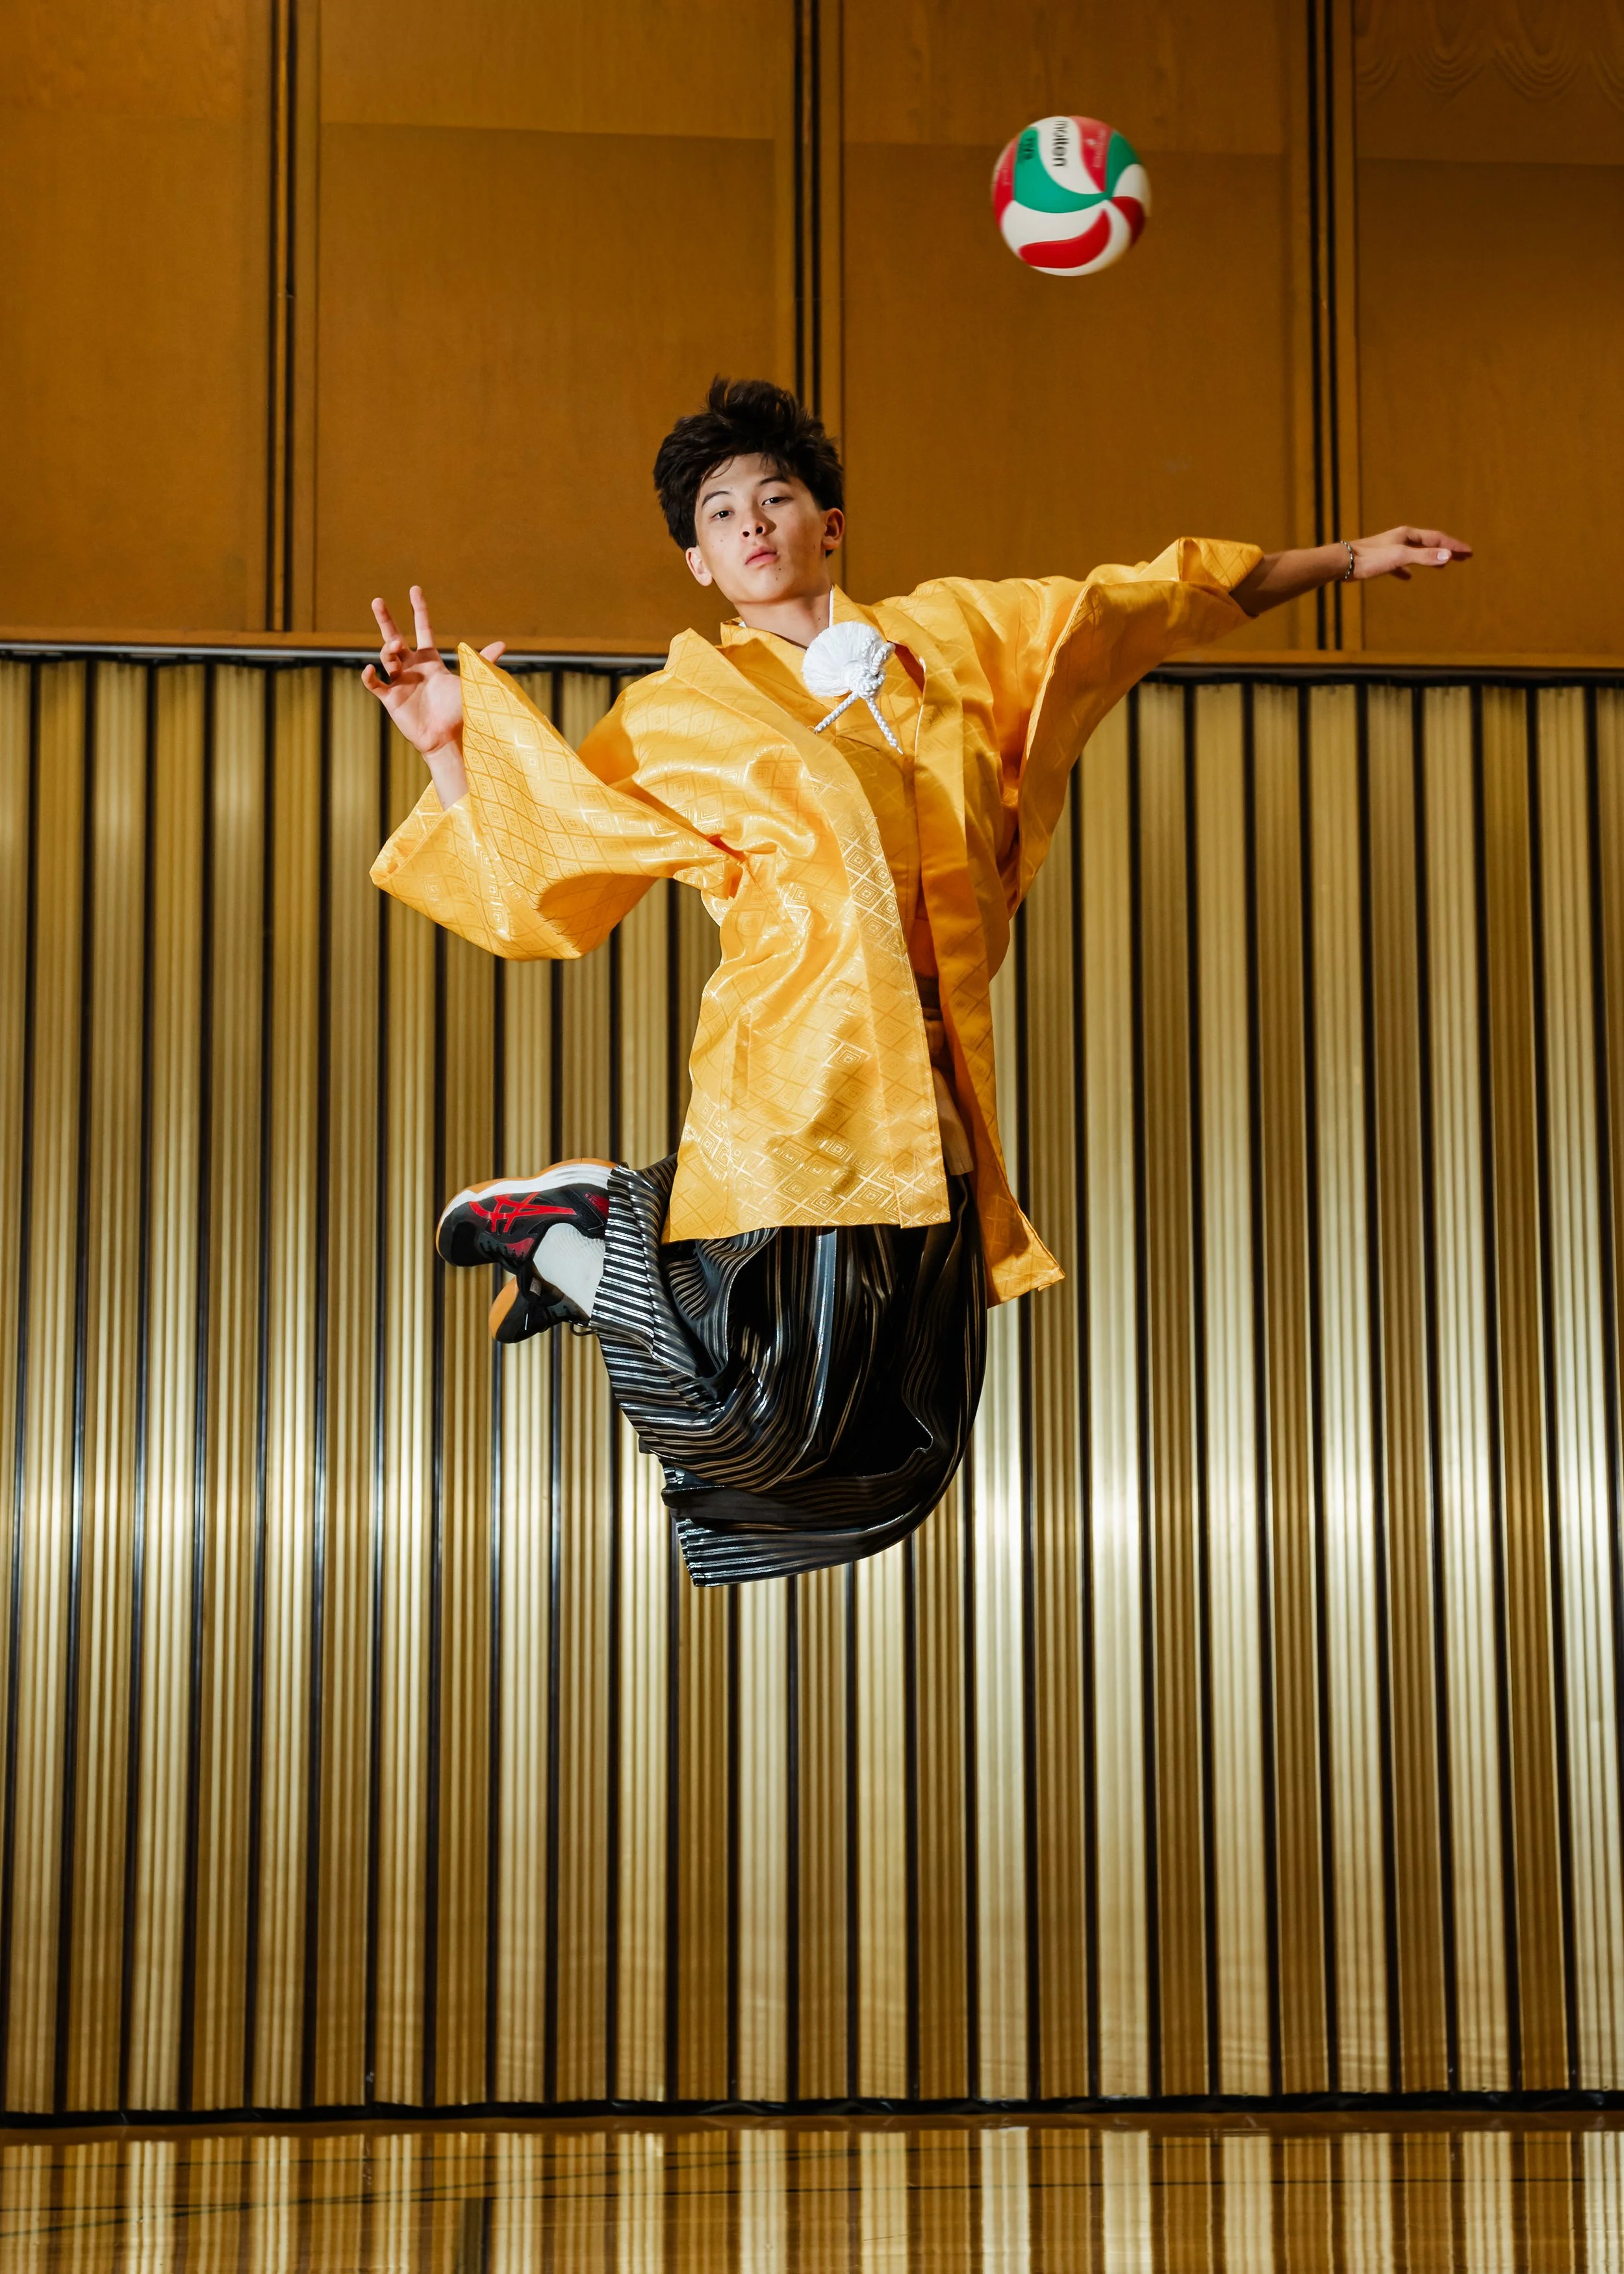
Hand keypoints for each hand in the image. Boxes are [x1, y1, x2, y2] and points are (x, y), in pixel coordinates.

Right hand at [361, 586, 506, 757]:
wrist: (448, 738)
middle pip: (394, 637)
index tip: (415, 589)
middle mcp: (412, 668)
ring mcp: (399, 682)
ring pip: (387, 657)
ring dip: (388, 649)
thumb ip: (484, 663)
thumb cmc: (460, 712)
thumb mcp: (473, 683)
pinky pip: (375, 684)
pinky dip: (371, 675)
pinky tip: (372, 668)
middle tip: (378, 601)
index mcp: (430, 661)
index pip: (422, 629)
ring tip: (395, 645)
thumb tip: (503, 644)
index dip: (419, 610)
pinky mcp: (391, 698)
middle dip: (386, 619)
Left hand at [1348, 527, 1471, 581]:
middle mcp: (1401, 539)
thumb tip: (1448, 556)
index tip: (1469, 552)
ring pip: (1416, 553)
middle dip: (1447, 550)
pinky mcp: (1381, 561)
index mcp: (1408, 535)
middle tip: (1464, 557)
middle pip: (1430, 543)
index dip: (1454, 545)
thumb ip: (1424, 557)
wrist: (1343, 562)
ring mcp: (1391, 549)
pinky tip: (1408, 578)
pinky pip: (1400, 564)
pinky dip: (1408, 570)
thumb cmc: (1371, 558)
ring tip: (1443, 565)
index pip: (1437, 538)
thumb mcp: (1400, 557)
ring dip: (1431, 558)